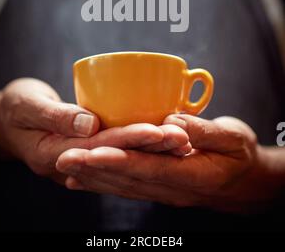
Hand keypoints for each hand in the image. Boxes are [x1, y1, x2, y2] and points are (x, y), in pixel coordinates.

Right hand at [0, 79, 190, 183]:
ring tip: (183, 143)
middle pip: (118, 155)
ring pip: (122, 157)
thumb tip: (89, 124)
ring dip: (153, 151)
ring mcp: (81, 160)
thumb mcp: (27, 105)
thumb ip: (57, 116)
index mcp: (54, 153)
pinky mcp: (88, 152)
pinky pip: (116, 154)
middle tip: (183, 138)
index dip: (131, 138)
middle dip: (152, 147)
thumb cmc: (15, 108)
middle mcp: (72, 163)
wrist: (7, 121)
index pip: (100, 146)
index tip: (159, 131)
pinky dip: (139, 149)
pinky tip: (162, 144)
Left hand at [57, 114, 279, 212]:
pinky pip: (127, 186)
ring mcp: (164, 191)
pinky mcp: (160, 187)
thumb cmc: (241, 155)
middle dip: (94, 169)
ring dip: (93, 177)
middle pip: (127, 180)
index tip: (93, 152)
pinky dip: (103, 183)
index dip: (119, 160)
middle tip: (63, 157)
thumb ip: (205, 131)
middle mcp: (172, 188)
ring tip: (65, 167)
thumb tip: (173, 121)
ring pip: (123, 186)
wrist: (248, 184)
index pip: (149, 167)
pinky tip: (82, 179)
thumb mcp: (234, 138)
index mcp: (191, 174)